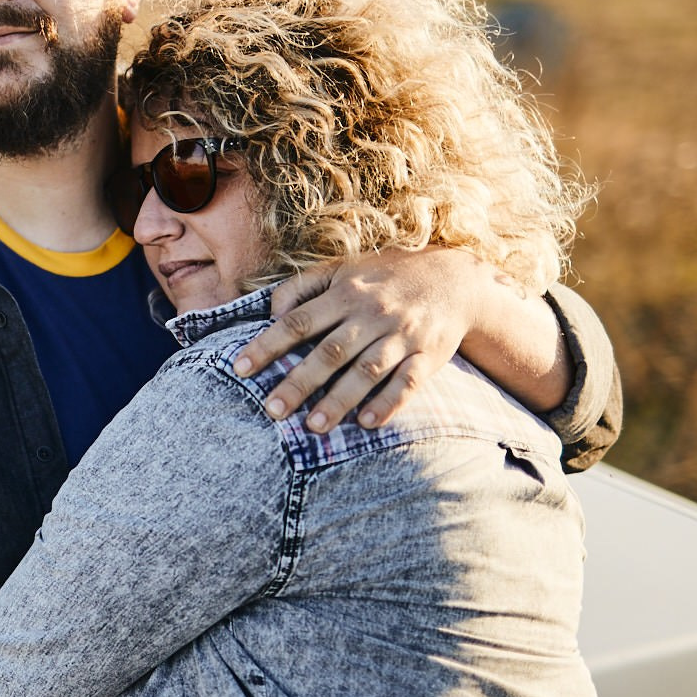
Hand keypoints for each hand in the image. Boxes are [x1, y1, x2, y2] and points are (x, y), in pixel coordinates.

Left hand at [230, 247, 489, 431]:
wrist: (457, 280)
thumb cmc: (386, 277)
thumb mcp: (343, 270)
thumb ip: (302, 286)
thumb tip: (270, 312)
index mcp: (345, 293)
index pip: (297, 321)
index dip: (267, 345)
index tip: (239, 368)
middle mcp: (371, 315)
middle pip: (329, 352)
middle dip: (298, 382)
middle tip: (271, 410)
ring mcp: (401, 336)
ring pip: (367, 370)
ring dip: (339, 400)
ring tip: (313, 426)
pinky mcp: (428, 355)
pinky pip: (408, 383)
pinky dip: (388, 403)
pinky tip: (367, 423)